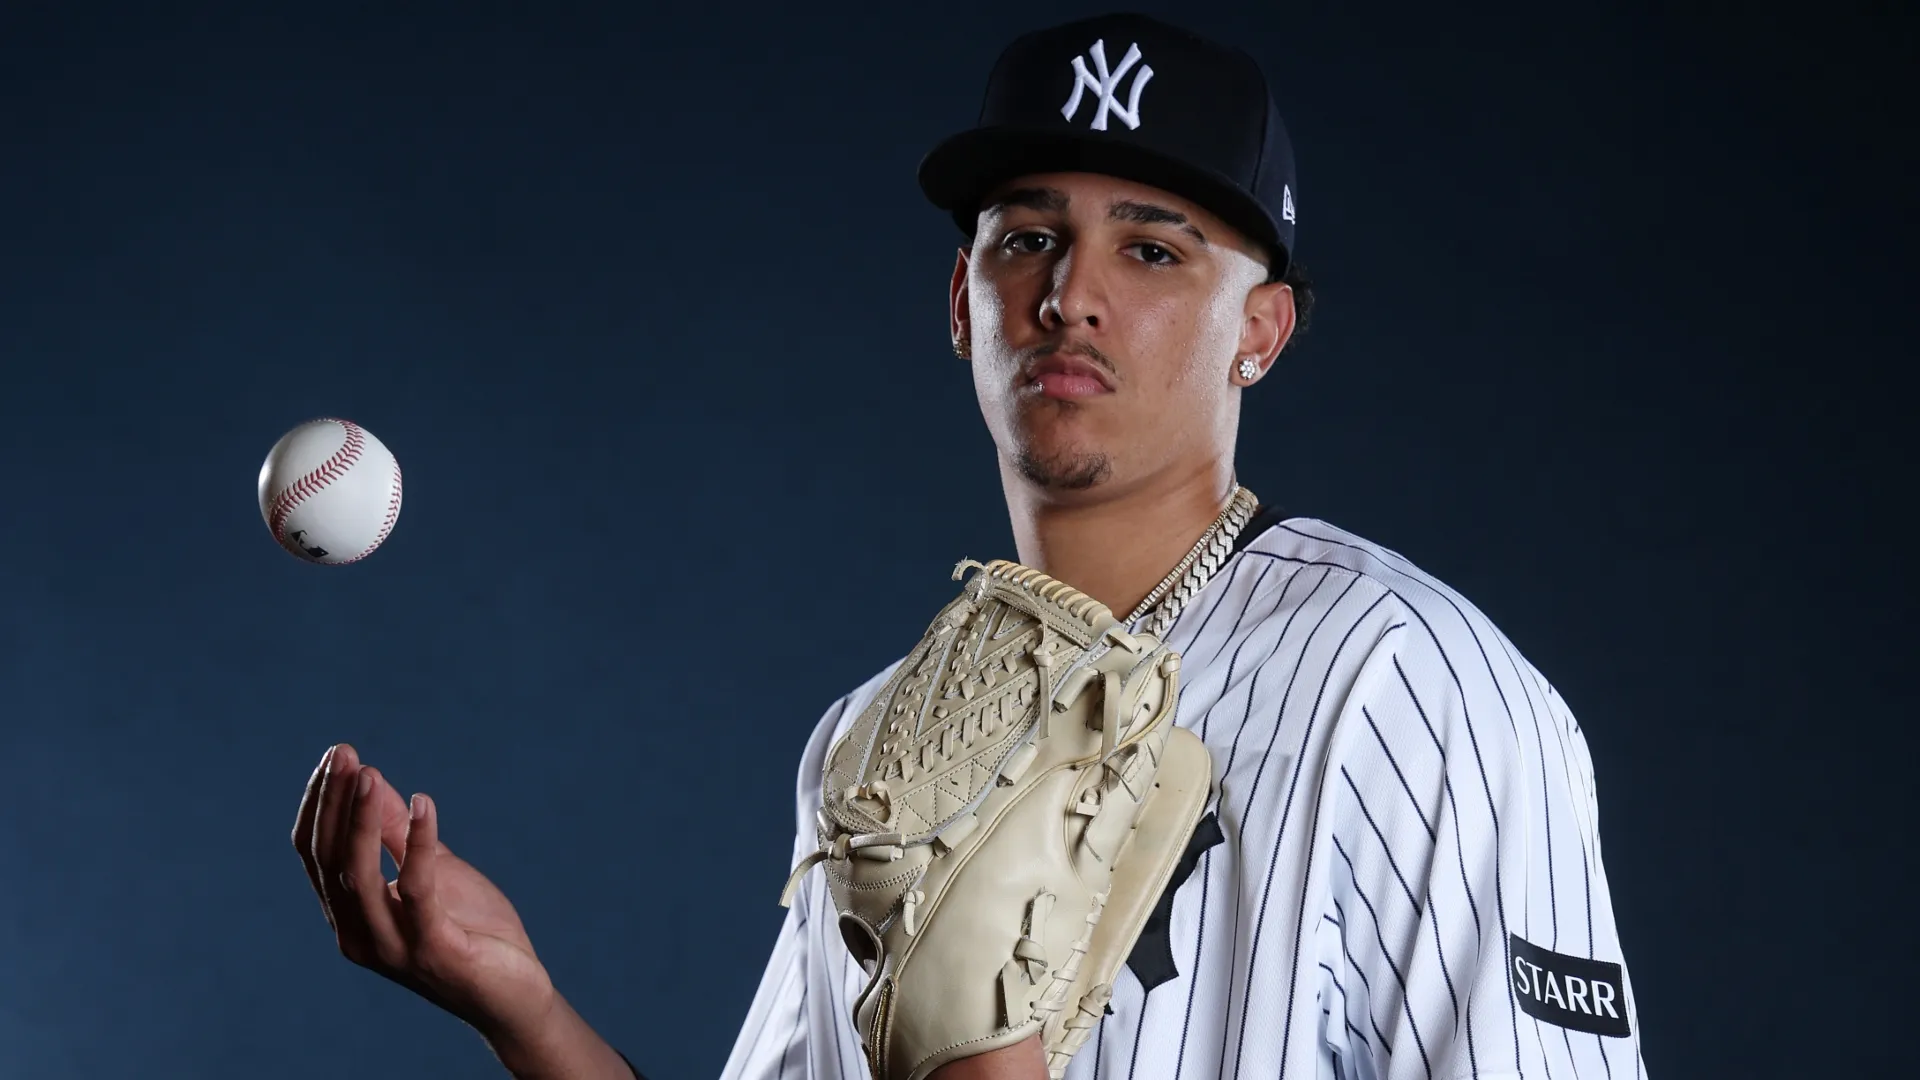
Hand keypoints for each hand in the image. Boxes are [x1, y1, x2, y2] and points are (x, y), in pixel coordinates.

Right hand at [292, 743, 557, 1043]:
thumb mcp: (433, 872)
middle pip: (329, 861)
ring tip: (370, 774)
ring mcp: (392, 947)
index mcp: (350, 916)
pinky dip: (419, 844)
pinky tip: (426, 804)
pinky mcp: (432, 950)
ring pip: (359, 876)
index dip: (321, 804)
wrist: (514, 994)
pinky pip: (418, 889)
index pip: (317, 854)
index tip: (337, 755)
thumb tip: (373, 780)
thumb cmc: (472, 932)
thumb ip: (399, 835)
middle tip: (344, 753)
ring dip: (363, 820)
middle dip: (334, 803)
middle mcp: (358, 935)